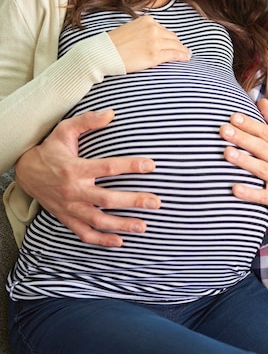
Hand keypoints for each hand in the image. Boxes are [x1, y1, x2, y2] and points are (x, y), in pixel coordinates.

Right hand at [15, 110, 160, 246]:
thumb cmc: (50, 149)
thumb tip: (112, 113)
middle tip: (156, 202)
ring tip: (143, 226)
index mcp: (75, 168)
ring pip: (98, 220)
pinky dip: (101, 240)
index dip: (131, 166)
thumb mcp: (65, 130)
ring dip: (122, 224)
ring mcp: (69, 207)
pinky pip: (84, 233)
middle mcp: (73, 190)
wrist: (25, 172)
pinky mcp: (66, 218)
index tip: (150, 165)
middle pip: (107, 198)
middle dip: (133, 201)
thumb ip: (88, 121)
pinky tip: (120, 241)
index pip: (108, 167)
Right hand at [108, 15, 190, 72]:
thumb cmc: (112, 44)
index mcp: (147, 21)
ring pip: (175, 45)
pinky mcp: (155, 55)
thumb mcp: (129, 29)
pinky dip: (182, 56)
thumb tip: (148, 39)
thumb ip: (141, 31)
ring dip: (182, 50)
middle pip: (171, 37)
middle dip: (177, 43)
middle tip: (183, 49)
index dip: (169, 37)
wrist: (104, 53)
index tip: (174, 42)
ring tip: (187, 54)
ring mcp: (155, 42)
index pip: (163, 29)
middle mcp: (153, 28)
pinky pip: (174, 54)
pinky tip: (186, 58)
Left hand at [220, 99, 267, 225]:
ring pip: (261, 169)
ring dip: (244, 161)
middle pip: (262, 147)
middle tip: (224, 130)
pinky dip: (249, 192)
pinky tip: (234, 188)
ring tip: (227, 153)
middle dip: (243, 138)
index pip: (266, 132)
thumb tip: (261, 100)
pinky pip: (262, 195)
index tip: (233, 116)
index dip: (250, 124)